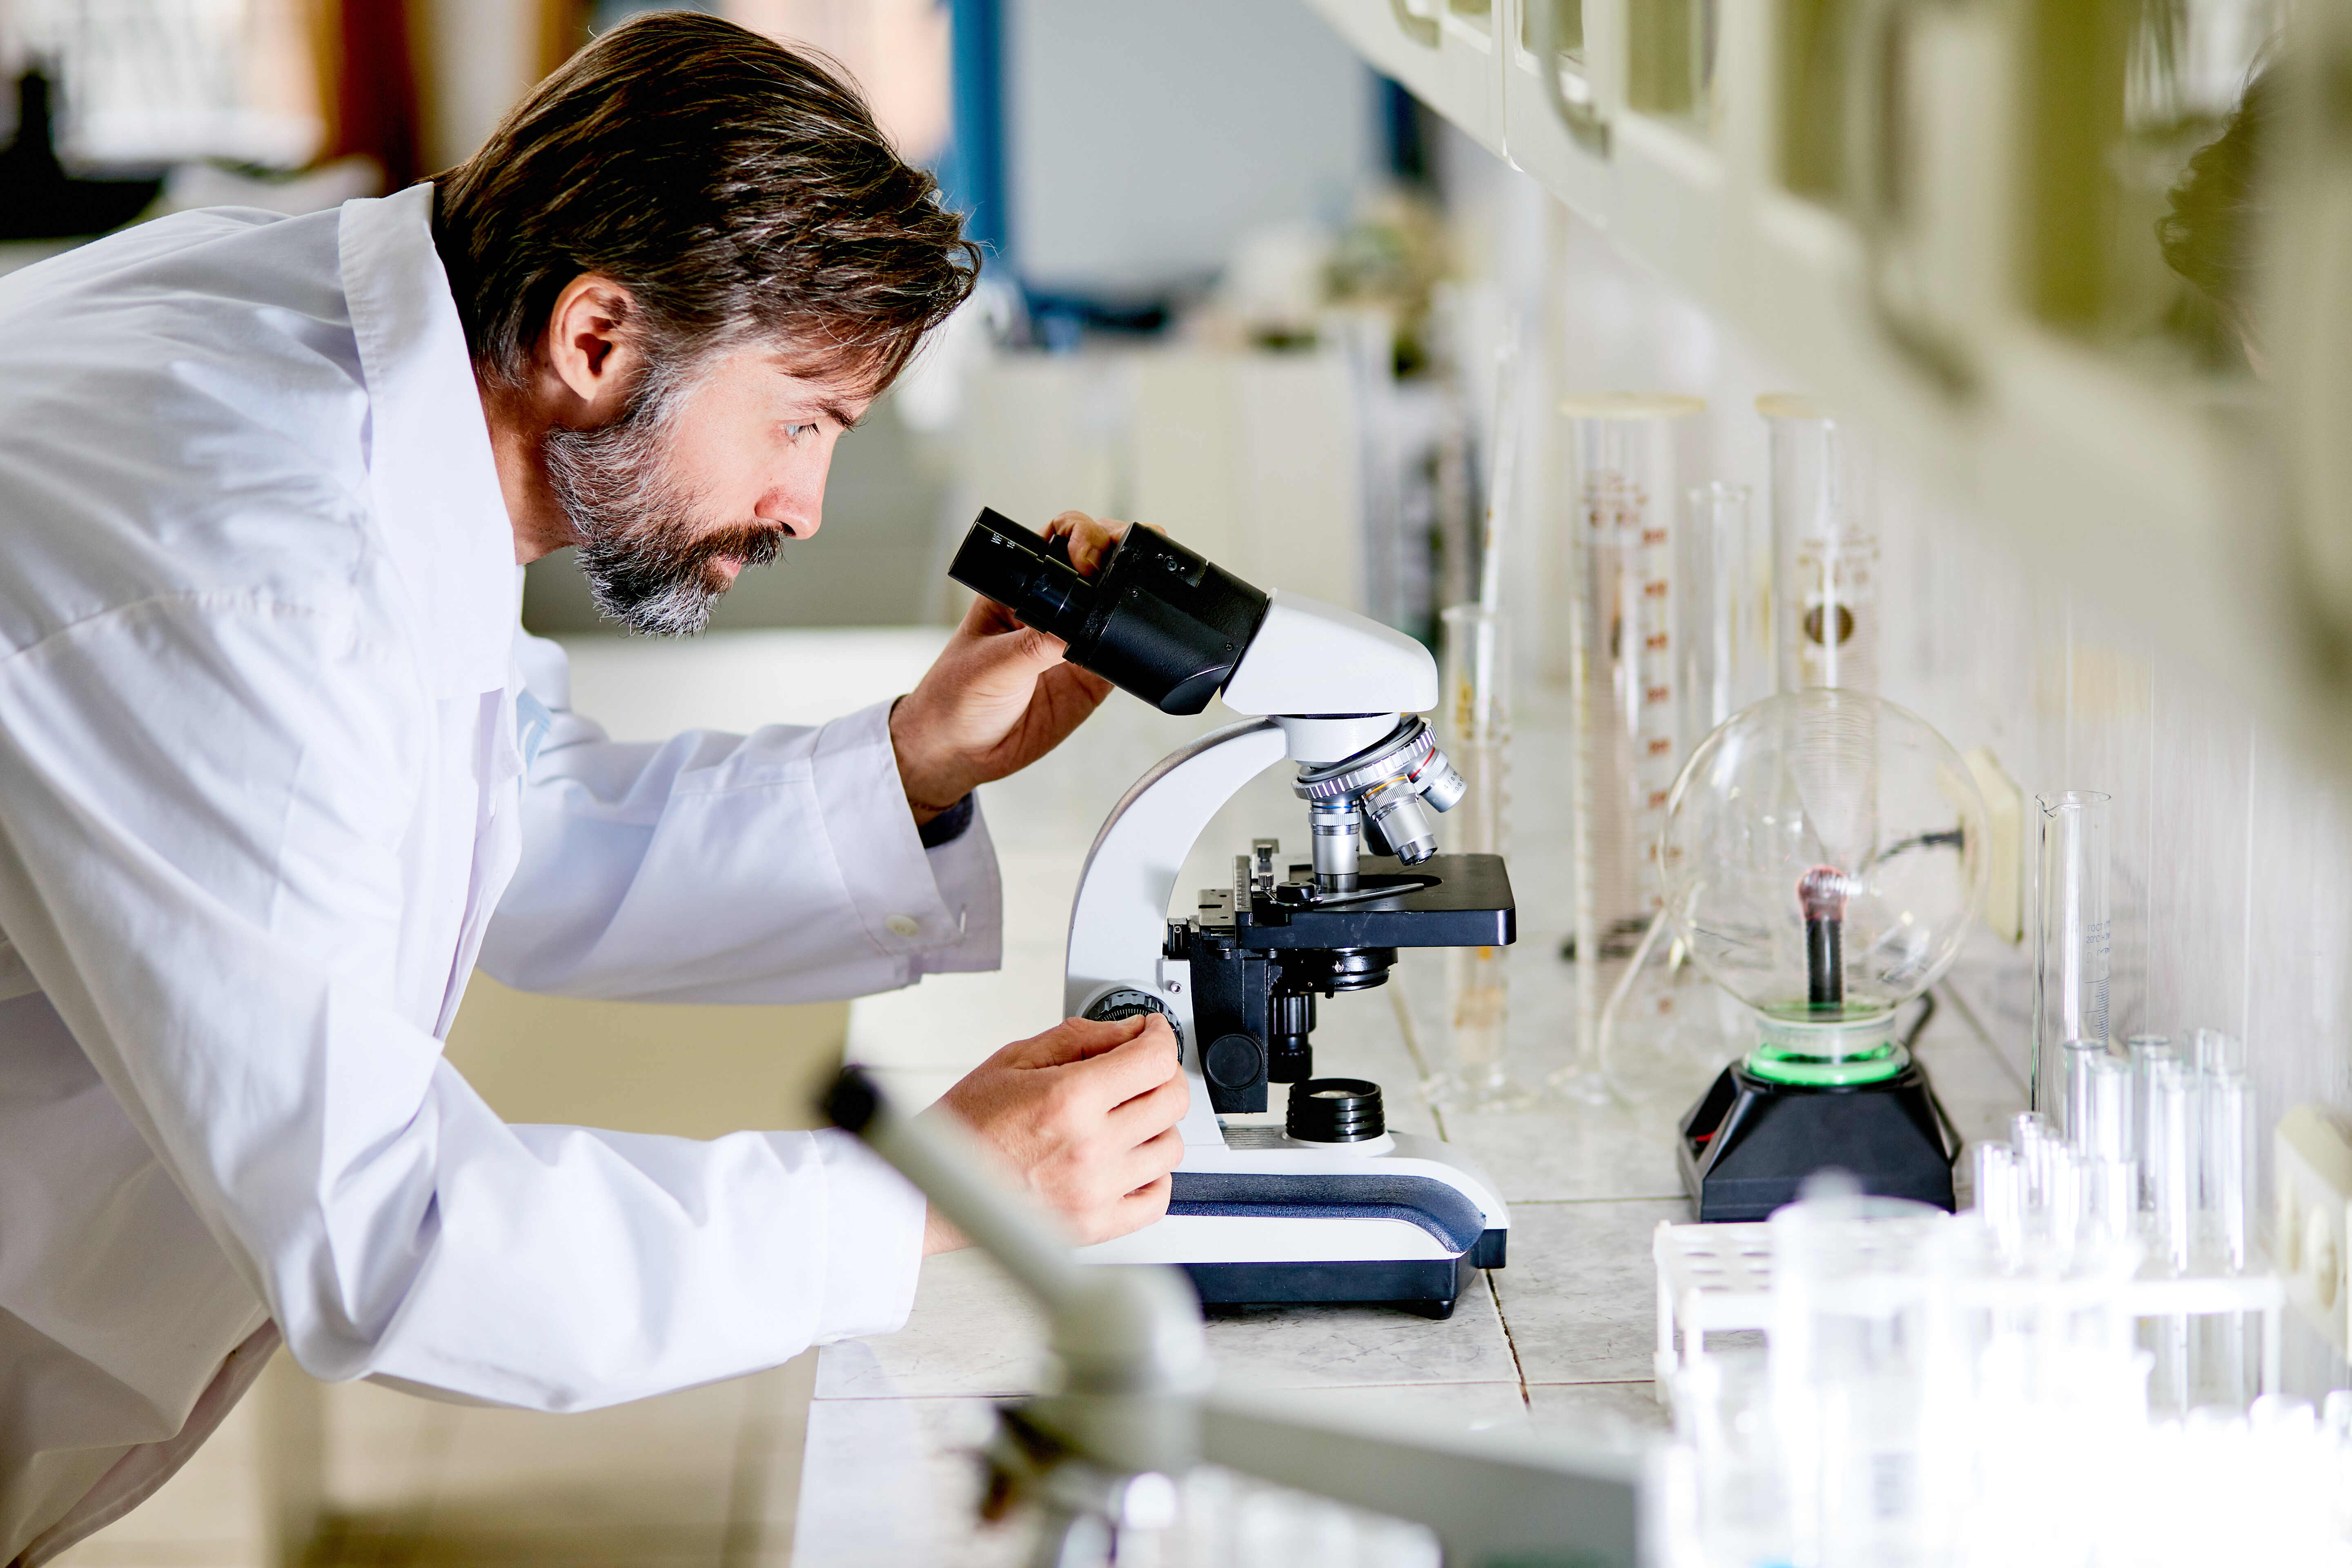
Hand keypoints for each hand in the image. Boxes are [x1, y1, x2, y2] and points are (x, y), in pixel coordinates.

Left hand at [889, 511, 1133, 823]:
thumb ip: (1036, 645)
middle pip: (1096, 563)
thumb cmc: (953, 699)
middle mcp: (1051, 610)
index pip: (1056, 544)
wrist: (959, 753)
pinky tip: (1141, 636)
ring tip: (1144, 582)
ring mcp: (1074, 642)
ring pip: (1114, 603)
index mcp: (1018, 591)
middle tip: (1123, 561)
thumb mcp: (992, 664)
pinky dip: (1137, 644)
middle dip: (1116, 549)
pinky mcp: (1091, 677)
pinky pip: (1122, 654)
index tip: (1088, 557)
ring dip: (1132, 589)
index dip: (1080, 536)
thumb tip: (1078, 628)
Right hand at [920, 1013, 1187, 1252]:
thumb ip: (1079, 1039)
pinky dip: (1153, 1175)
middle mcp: (1089, 1148)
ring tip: (1128, 1117)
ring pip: (1170, 1148)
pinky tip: (1129, 1159)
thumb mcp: (1015, 1059)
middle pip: (1171, 1100)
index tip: (1152, 1034)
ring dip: (1157, 1125)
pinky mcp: (1095, 1225)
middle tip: (1142, 1069)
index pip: (1153, 1060)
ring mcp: (1096, 1191)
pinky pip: (1157, 1199)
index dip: (1160, 1036)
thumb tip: (1129, 1032)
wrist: (936, 1189)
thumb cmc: (967, 1126)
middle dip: (1162, 1073)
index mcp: (1069, 1100)